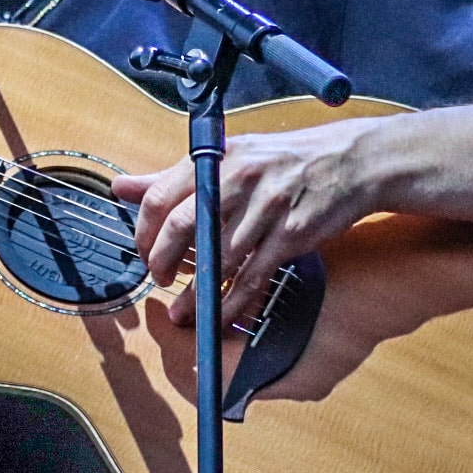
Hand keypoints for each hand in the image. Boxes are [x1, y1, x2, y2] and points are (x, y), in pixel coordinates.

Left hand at [110, 116, 385, 328]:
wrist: (351, 162)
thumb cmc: (285, 160)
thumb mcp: (229, 156)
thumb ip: (173, 176)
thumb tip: (121, 187)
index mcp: (217, 158)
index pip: (161, 196)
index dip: (143, 232)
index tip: (142, 251)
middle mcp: (238, 180)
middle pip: (182, 229)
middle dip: (160, 262)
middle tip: (156, 280)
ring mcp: (265, 210)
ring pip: (216, 261)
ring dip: (193, 294)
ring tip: (181, 312)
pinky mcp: (289, 237)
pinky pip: (251, 278)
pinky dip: (230, 303)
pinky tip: (216, 316)